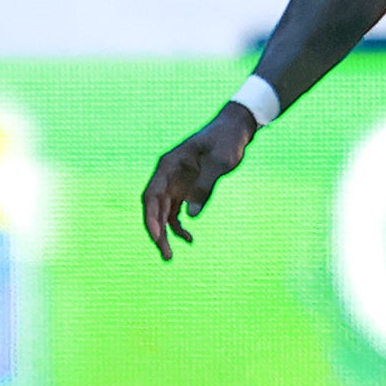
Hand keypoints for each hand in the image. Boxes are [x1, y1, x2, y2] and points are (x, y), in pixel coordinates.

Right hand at [142, 105, 255, 260]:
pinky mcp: (186, 189)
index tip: (157, 237)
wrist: (235, 130)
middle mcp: (167, 176)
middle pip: (153, 208)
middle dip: (157, 232)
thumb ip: (205, 187)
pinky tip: (188, 238)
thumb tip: (191, 216)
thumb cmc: (226, 141)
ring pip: (162, 213)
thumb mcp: (219, 162)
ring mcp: (175, 183)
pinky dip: (178, 225)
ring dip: (165, 233)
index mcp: (168, 165)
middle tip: (166, 255)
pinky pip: (175, 211)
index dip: (151, 218)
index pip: (151, 196)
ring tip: (170, 255)